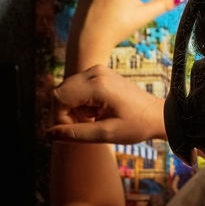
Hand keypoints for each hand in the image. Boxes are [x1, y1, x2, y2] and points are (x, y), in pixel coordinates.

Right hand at [49, 64, 166, 143]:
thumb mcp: (106, 134)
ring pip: (67, 91)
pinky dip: (81, 103)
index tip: (77, 130)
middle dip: (67, 113)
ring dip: (74, 109)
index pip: (58, 98)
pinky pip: (77, 88)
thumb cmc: (136, 125)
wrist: (157, 114)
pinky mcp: (99, 74)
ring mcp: (97, 70)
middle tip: (87, 126)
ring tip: (94, 119)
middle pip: (61, 93)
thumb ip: (76, 134)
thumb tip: (48, 135)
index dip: (61, 118)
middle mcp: (94, 72)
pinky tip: (96, 112)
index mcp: (97, 85)